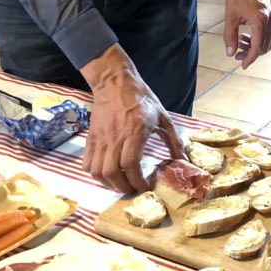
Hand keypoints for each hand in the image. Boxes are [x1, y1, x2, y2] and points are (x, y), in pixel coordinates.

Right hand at [81, 44, 184, 192]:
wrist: (114, 82)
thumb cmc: (140, 98)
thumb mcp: (162, 115)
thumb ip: (173, 139)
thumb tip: (183, 159)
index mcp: (135, 131)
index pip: (131, 164)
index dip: (138, 181)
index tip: (146, 186)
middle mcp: (115, 137)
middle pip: (113, 172)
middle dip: (124, 187)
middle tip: (133, 188)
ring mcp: (100, 138)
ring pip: (98, 171)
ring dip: (109, 184)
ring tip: (120, 183)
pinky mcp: (90, 138)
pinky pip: (87, 163)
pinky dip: (95, 175)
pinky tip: (106, 175)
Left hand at [223, 0, 270, 67]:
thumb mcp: (230, 17)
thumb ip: (230, 36)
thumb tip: (230, 54)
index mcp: (260, 21)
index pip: (257, 47)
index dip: (250, 58)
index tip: (242, 65)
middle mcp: (270, 20)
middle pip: (264, 46)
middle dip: (250, 53)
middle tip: (237, 55)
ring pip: (267, 41)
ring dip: (254, 47)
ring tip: (239, 43)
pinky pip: (268, 34)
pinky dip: (258, 39)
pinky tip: (245, 36)